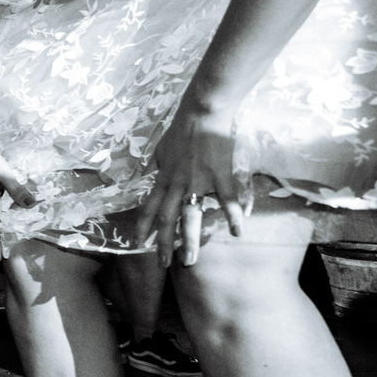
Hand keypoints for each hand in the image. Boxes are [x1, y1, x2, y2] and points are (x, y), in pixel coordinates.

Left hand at [135, 104, 247, 267]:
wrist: (202, 112)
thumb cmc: (181, 129)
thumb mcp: (159, 150)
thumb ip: (153, 168)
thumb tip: (144, 178)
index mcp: (163, 178)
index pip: (148, 208)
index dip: (143, 227)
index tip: (138, 244)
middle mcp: (177, 184)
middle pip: (167, 219)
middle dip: (164, 244)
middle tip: (164, 265)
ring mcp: (198, 181)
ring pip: (191, 216)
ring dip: (190, 241)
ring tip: (190, 261)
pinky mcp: (219, 175)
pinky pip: (227, 200)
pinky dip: (233, 216)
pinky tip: (238, 232)